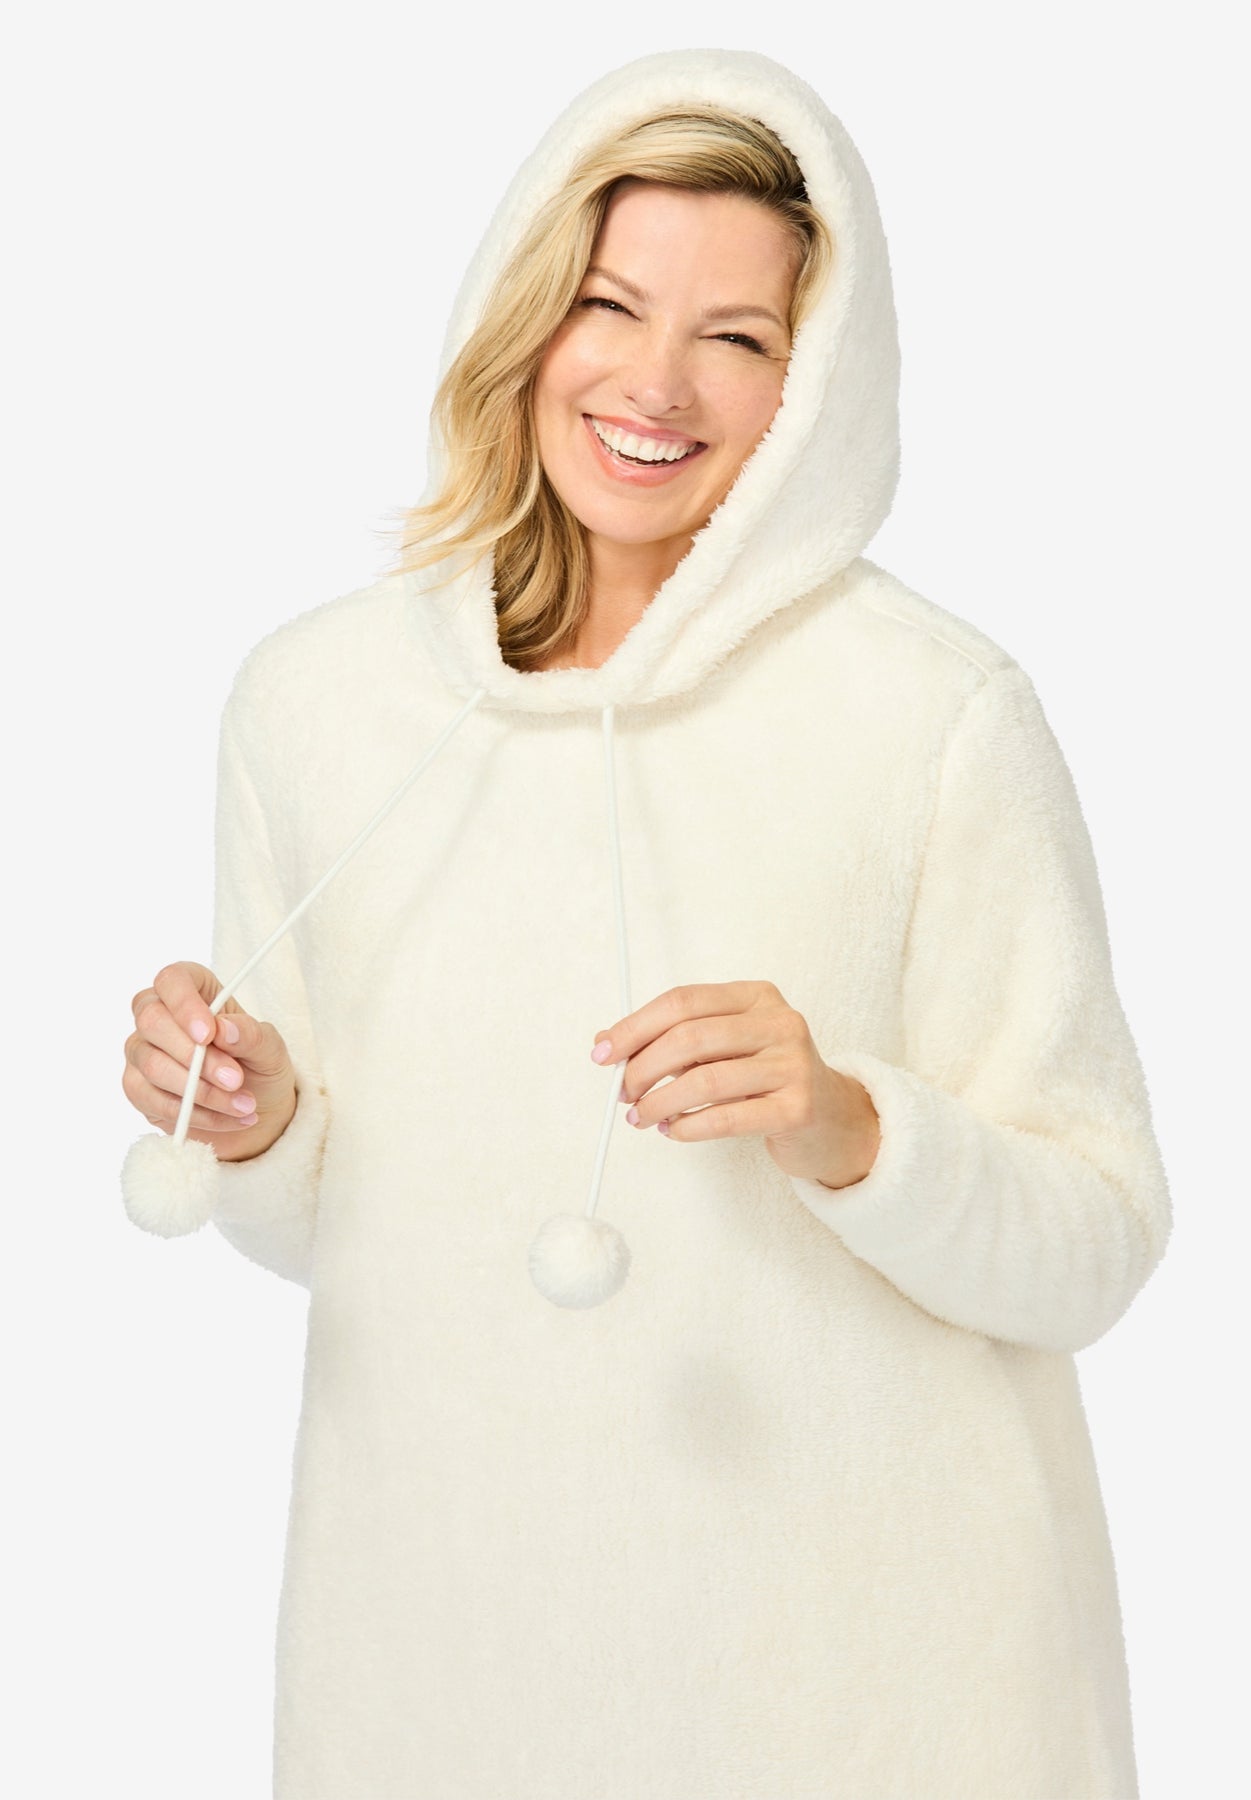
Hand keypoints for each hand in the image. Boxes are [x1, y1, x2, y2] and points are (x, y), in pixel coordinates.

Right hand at [123, 961, 296, 1161]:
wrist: (256, 1108)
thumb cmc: (259, 1066)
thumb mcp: (270, 1049)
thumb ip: (251, 1035)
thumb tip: (224, 1029)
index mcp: (193, 989)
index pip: (172, 980)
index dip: (184, 1004)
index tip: (208, 1034)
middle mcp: (159, 1014)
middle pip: (151, 1021)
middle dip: (195, 1056)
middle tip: (236, 1079)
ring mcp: (142, 1051)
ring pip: (152, 1065)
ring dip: (201, 1091)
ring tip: (243, 1105)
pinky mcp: (137, 1088)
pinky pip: (152, 1099)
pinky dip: (194, 1114)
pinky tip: (228, 1118)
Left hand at [591, 980, 879, 1190]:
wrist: (830, 1119)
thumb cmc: (764, 1078)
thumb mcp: (723, 1047)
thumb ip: (671, 1040)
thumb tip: (605, 1043)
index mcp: (756, 996)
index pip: (683, 1001)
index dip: (635, 1027)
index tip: (603, 1053)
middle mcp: (780, 1022)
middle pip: (691, 1036)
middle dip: (643, 1067)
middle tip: (623, 1092)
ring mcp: (793, 1064)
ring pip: (705, 1080)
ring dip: (659, 1101)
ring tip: (642, 1116)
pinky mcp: (798, 1108)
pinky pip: (726, 1118)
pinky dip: (687, 1126)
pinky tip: (672, 1130)